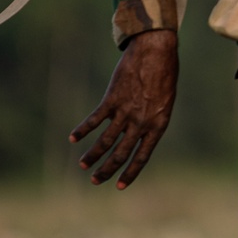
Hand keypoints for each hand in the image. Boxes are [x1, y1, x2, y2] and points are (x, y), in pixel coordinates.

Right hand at [69, 29, 177, 188]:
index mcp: (157, 126)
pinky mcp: (113, 99)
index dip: (130, 173)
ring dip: (92, 155)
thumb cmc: (164, 74)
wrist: (156, 51)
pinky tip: (73, 138)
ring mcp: (126, 111)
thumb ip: (151, 119)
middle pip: (120, 153)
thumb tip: (136, 132)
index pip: (142, 157)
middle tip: (95, 181)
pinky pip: (95, 119)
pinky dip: (83, 129)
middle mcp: (141, 123)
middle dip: (107, 169)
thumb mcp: (164, 102)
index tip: (119, 186)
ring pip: (105, 141)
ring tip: (83, 165)